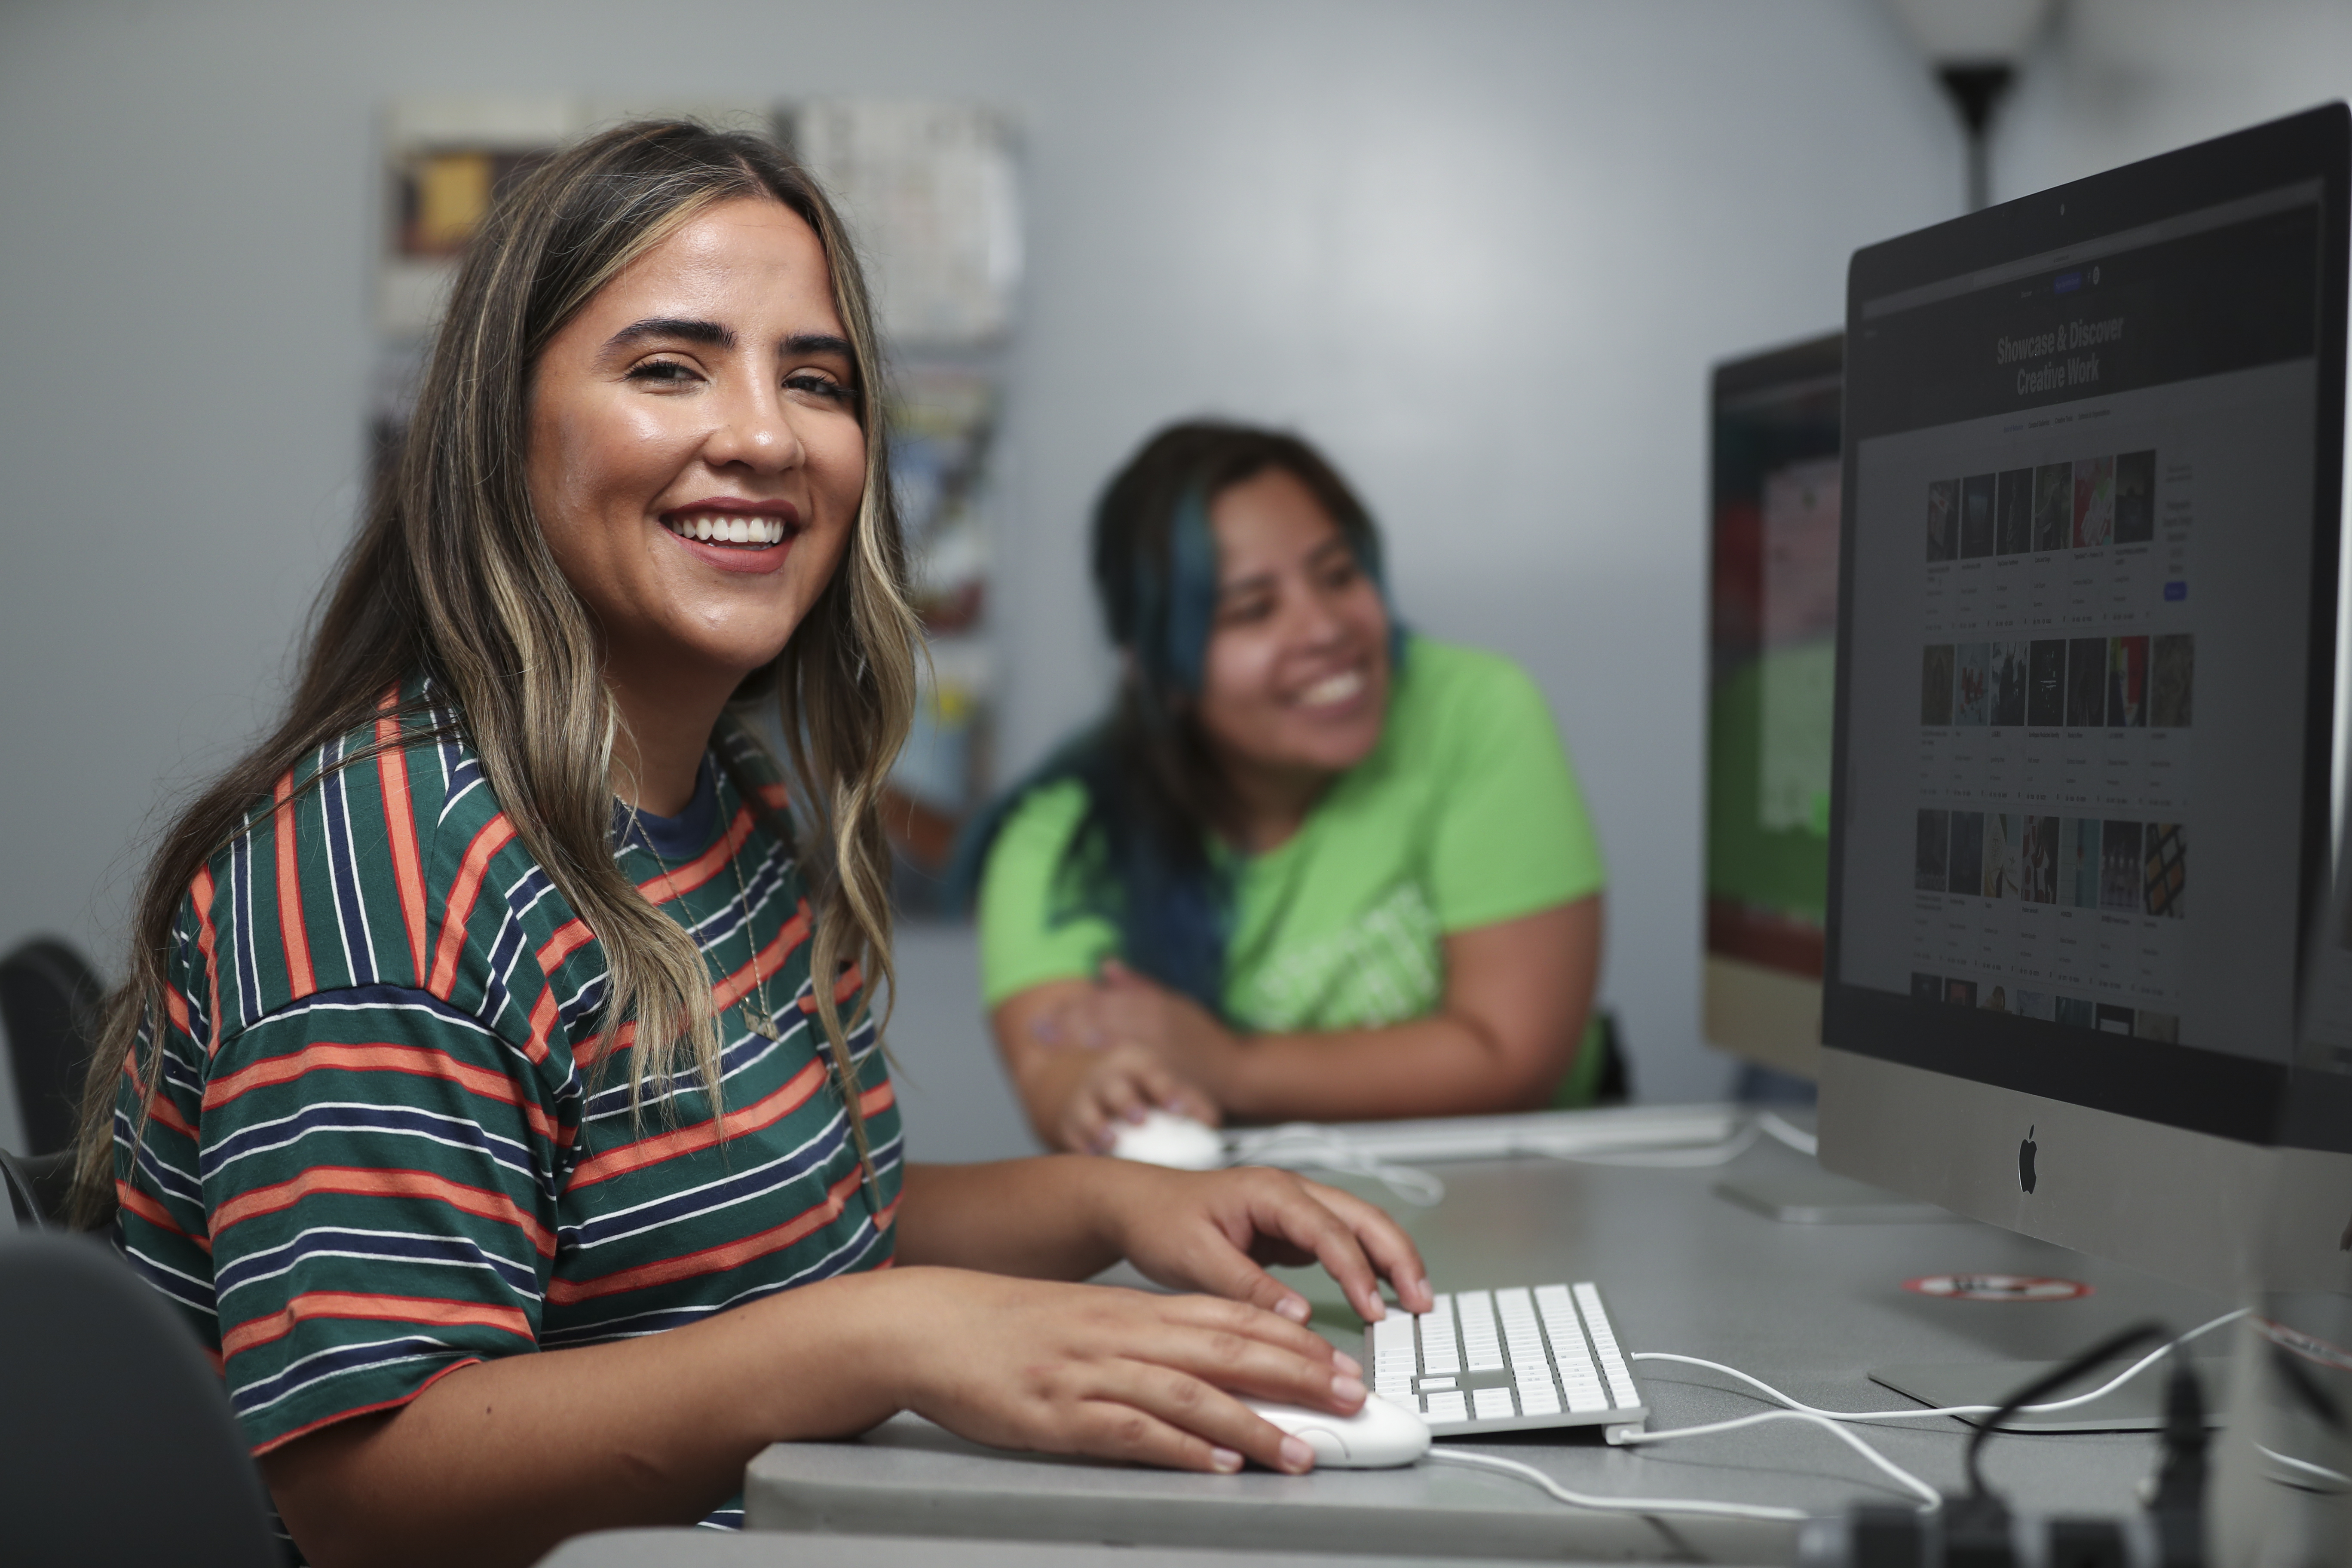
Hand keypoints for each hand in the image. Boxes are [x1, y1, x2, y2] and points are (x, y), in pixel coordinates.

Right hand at [876, 1267, 1364, 1473]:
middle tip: (1350, 1399)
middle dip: (1298, 1377)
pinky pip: (1133, 1431)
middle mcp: (1122, 1336)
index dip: (1293, 1342)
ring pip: (1190, 1395)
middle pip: (1226, 1351)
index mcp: (1132, 1311)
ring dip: (1254, 1424)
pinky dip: (1182, 1448)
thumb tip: (1209, 1363)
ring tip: (1303, 1449)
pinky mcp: (1060, 1415)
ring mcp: (1092, 1375)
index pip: (1230, 1318)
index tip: (1340, 1362)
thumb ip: (1146, 1337)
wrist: (928, 1325)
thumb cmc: (1006, 1326)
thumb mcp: (1088, 1320)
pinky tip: (1218, 1462)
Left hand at [1035, 962, 1240, 1093]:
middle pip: (1100, 1016)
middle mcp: (1152, 1022)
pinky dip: (1102, 1066)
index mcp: (1153, 1003)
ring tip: (1048, 1042)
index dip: (1070, 1007)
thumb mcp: (1174, 1003)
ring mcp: (1157, 1047)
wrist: (1235, 1070)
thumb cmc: (1201, 1037)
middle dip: (1065, 1022)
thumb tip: (1105, 964)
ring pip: (1109, 1037)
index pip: (1102, 1000)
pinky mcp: (1162, 1073)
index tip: (1045, 1014)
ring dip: (1076, 1039)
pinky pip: (1127, 1067)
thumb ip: (1138, 986)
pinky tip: (1081, 1069)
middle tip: (1036, 1030)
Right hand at [1050, 1042, 1219, 1153]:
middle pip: (1115, 1088)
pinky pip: (1072, 1137)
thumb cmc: (1133, 1087)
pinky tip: (1091, 1157)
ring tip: (1111, 1141)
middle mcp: (1106, 1078)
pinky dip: (1080, 1147)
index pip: (1151, 1073)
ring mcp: (1082, 1100)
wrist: (1075, 1080)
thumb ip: (1187, 1100)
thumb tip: (1211, 1123)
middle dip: (1128, 1102)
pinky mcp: (1066, 1124)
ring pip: (1087, 1112)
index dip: (1165, 1089)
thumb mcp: (1157, 1081)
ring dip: (1099, 1127)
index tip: (1178, 1109)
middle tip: (1141, 1119)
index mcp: (1134, 1064)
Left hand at [1089, 1161, 1432, 1327]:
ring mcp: (1295, 1209)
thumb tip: (1299, 1318)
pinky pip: (1341, 1244)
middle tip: (1421, 1301)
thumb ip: (1248, 1288)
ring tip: (1416, 1301)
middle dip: (1398, 1257)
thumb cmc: (1159, 1220)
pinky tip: (1380, 1295)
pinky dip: (1367, 1267)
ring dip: (1390, 1261)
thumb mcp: (1196, 1259)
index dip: (1356, 1270)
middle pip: (1362, 1217)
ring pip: (1359, 1228)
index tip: (1374, 1309)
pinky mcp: (1292, 1230)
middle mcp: (1290, 1192)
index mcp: (1269, 1190)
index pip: (1328, 1229)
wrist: (1135, 1204)